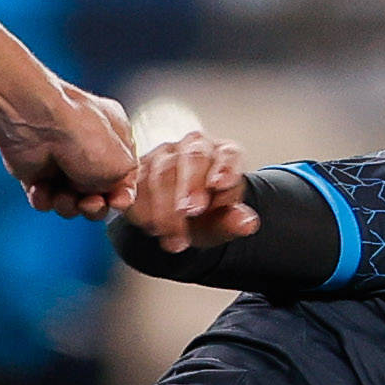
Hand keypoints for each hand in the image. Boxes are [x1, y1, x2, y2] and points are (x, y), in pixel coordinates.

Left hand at [2, 83, 138, 218]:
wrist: (34, 124)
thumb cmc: (80, 132)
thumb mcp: (123, 164)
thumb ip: (125, 185)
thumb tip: (116, 194)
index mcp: (114, 138)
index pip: (123, 177)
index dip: (120, 196)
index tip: (116, 201)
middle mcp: (87, 148)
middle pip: (97, 195)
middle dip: (93, 206)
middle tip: (89, 202)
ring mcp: (60, 161)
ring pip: (70, 202)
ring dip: (68, 205)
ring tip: (63, 194)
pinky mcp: (35, 172)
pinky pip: (44, 200)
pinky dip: (43, 199)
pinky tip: (42, 188)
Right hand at [118, 133, 262, 254]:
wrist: (177, 219)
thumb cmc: (207, 215)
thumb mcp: (222, 222)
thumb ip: (232, 221)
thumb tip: (247, 224)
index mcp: (224, 154)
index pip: (229, 155)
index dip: (225, 168)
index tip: (221, 185)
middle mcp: (194, 146)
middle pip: (193, 158)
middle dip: (190, 185)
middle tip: (190, 211)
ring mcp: (164, 154)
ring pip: (161, 172)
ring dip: (166, 208)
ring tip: (173, 239)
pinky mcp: (138, 168)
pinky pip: (136, 184)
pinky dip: (142, 208)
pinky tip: (151, 228)